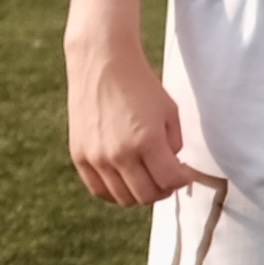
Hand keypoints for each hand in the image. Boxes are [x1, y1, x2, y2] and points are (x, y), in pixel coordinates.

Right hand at [64, 32, 193, 207]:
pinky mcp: (79, 157)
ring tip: (149, 180)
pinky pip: (99, 190)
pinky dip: (116, 193)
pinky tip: (127, 181)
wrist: (103, 66)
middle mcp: (119, 154)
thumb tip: (172, 169)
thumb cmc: (141, 87)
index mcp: (147, 142)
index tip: (185, 174)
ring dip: (141, 194)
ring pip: (124, 198)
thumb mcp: (170, 113)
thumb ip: (173, 144)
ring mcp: (96, 158)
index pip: (170, 181)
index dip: (183, 181)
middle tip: (169, 179)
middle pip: (147, 195)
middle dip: (164, 190)